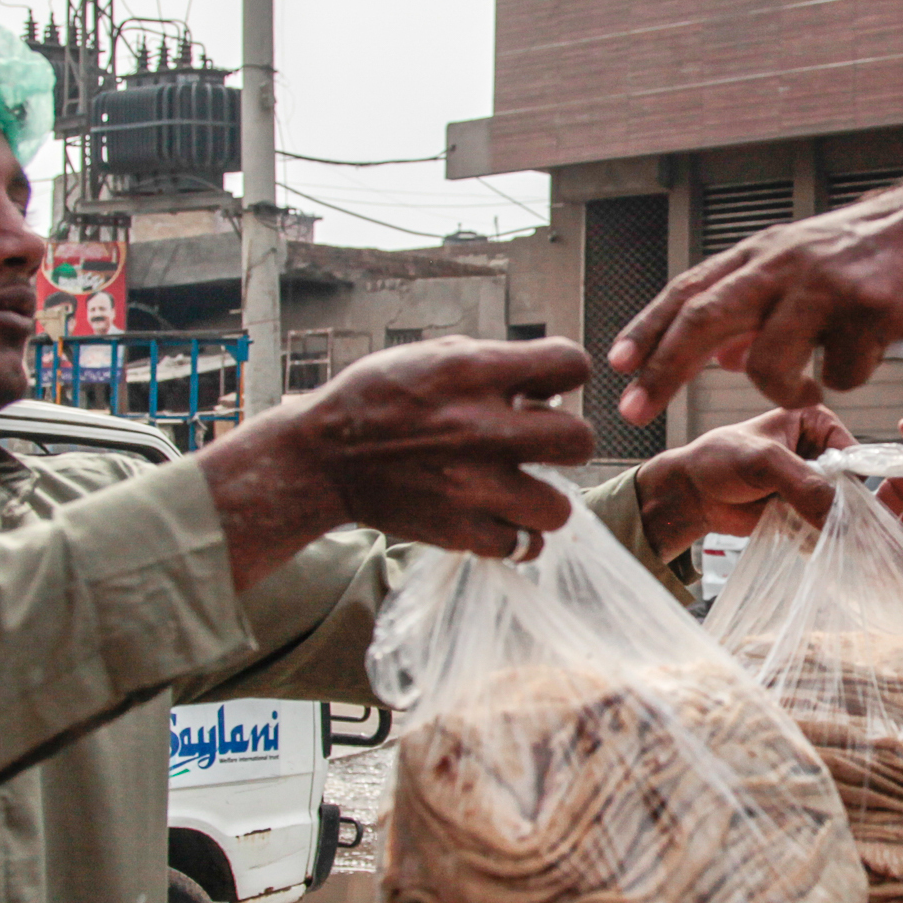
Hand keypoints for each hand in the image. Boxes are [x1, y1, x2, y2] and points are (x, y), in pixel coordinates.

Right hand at [197, 337, 596, 584]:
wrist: (322, 458)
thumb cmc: (378, 399)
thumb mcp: (433, 356)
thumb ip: (494, 364)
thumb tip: (549, 386)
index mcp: (474, 374)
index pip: (572, 364)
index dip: (567, 373)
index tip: (548, 385)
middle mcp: (480, 429)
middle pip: (580, 441)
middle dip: (566, 440)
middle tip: (540, 445)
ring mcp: (472, 487)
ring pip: (559, 508)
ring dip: (544, 499)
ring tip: (519, 489)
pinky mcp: (458, 531)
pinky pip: (521, 546)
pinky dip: (514, 536)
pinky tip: (495, 516)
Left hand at [605, 135, 902, 423]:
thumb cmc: (878, 253)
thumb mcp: (805, 268)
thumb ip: (761, 307)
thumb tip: (722, 356)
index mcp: (764, 256)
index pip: (688, 290)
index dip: (648, 329)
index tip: (615, 366)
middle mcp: (784, 264)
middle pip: (704, 318)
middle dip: (663, 368)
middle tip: (635, 408)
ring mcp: (826, 285)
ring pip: (769, 361)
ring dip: (781, 391)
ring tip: (807, 393)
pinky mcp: (871, 309)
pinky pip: (841, 372)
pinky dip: (849, 378)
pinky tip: (872, 353)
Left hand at [634, 405, 856, 561]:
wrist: (693, 493)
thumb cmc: (720, 461)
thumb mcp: (762, 461)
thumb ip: (802, 482)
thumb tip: (837, 512)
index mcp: (817, 422)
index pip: (853, 453)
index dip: (853, 479)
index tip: (847, 505)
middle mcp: (820, 451)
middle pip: (850, 484)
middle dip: (844, 507)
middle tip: (835, 526)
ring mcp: (813, 483)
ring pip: (839, 508)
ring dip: (832, 525)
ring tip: (823, 536)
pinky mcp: (804, 510)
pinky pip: (824, 526)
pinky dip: (819, 536)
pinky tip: (809, 542)